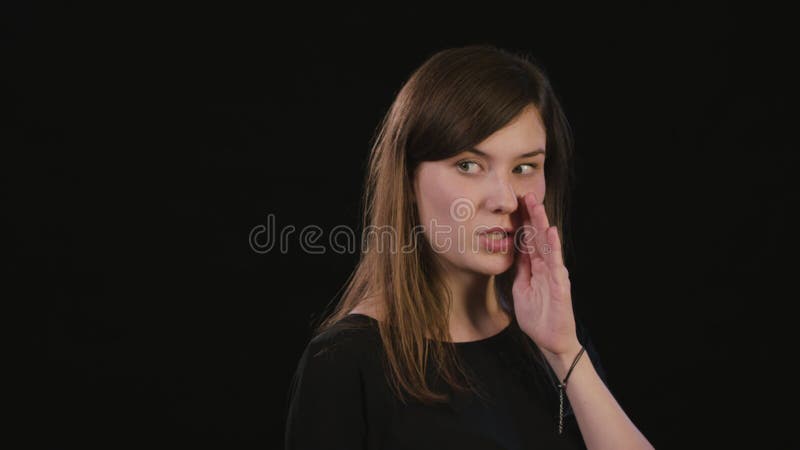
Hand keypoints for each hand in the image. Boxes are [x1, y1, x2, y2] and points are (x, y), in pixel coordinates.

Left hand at [512, 192, 580, 358]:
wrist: (551, 340)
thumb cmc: (537, 317)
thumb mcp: (521, 288)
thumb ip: (520, 270)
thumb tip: (514, 251)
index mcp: (536, 267)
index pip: (528, 240)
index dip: (523, 223)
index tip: (516, 205)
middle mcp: (546, 266)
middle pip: (538, 237)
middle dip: (532, 216)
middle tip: (526, 195)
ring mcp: (554, 273)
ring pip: (547, 244)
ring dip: (542, 224)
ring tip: (537, 206)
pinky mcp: (560, 284)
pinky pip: (556, 262)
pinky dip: (554, 246)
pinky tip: (551, 232)